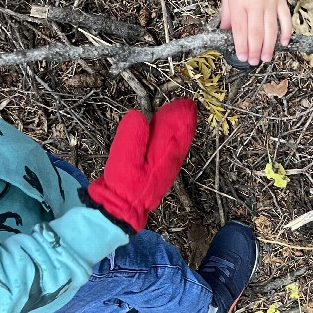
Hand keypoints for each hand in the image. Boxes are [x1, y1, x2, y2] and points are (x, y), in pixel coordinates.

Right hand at [86, 99, 197, 231]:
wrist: (123, 208)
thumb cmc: (123, 186)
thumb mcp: (123, 159)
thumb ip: (131, 137)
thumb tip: (138, 116)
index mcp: (161, 156)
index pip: (174, 131)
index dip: (179, 116)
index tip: (185, 104)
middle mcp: (168, 162)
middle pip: (180, 138)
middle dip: (184, 122)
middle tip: (188, 106)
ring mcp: (166, 169)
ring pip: (177, 145)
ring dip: (180, 130)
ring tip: (183, 117)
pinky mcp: (160, 174)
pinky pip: (172, 153)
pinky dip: (174, 141)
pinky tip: (171, 137)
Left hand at [221, 0, 291, 64]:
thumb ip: (227, 14)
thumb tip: (225, 31)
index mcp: (239, 3)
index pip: (241, 30)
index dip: (241, 46)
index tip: (242, 57)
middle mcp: (256, 4)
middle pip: (256, 33)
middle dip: (255, 50)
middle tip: (254, 61)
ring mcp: (271, 3)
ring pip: (271, 30)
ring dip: (269, 46)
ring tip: (266, 58)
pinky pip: (286, 19)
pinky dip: (286, 32)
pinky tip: (284, 42)